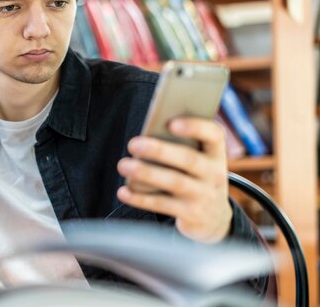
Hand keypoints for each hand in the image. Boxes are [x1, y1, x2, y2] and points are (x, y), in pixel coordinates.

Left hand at [116, 117, 231, 243]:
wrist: (213, 218)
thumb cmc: (194, 176)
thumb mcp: (197, 160)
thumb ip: (180, 146)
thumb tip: (145, 138)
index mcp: (216, 153)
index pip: (214, 134)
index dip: (195, 127)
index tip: (171, 123)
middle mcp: (215, 174)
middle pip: (188, 159)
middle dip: (159, 150)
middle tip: (133, 144)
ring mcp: (204, 195)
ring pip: (174, 182)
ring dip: (146, 173)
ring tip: (123, 165)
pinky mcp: (191, 215)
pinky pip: (163, 205)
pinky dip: (141, 199)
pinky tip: (123, 192)